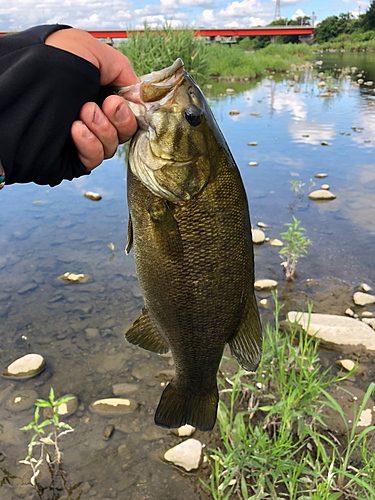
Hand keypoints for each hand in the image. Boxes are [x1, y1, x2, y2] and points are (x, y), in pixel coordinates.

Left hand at [45, 28, 138, 170]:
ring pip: (112, 146)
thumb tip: (139, 95)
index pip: (130, 112)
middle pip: (125, 132)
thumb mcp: (94, 52)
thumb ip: (123, 71)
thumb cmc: (54, 59)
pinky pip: (95, 160)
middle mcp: (94, 117)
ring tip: (82, 112)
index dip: (131, 110)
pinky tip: (76, 129)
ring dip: (102, 128)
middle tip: (104, 104)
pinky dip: (90, 145)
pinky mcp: (74, 157)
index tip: (120, 99)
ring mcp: (84, 138)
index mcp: (100, 94)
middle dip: (119, 118)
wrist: (26, 81)